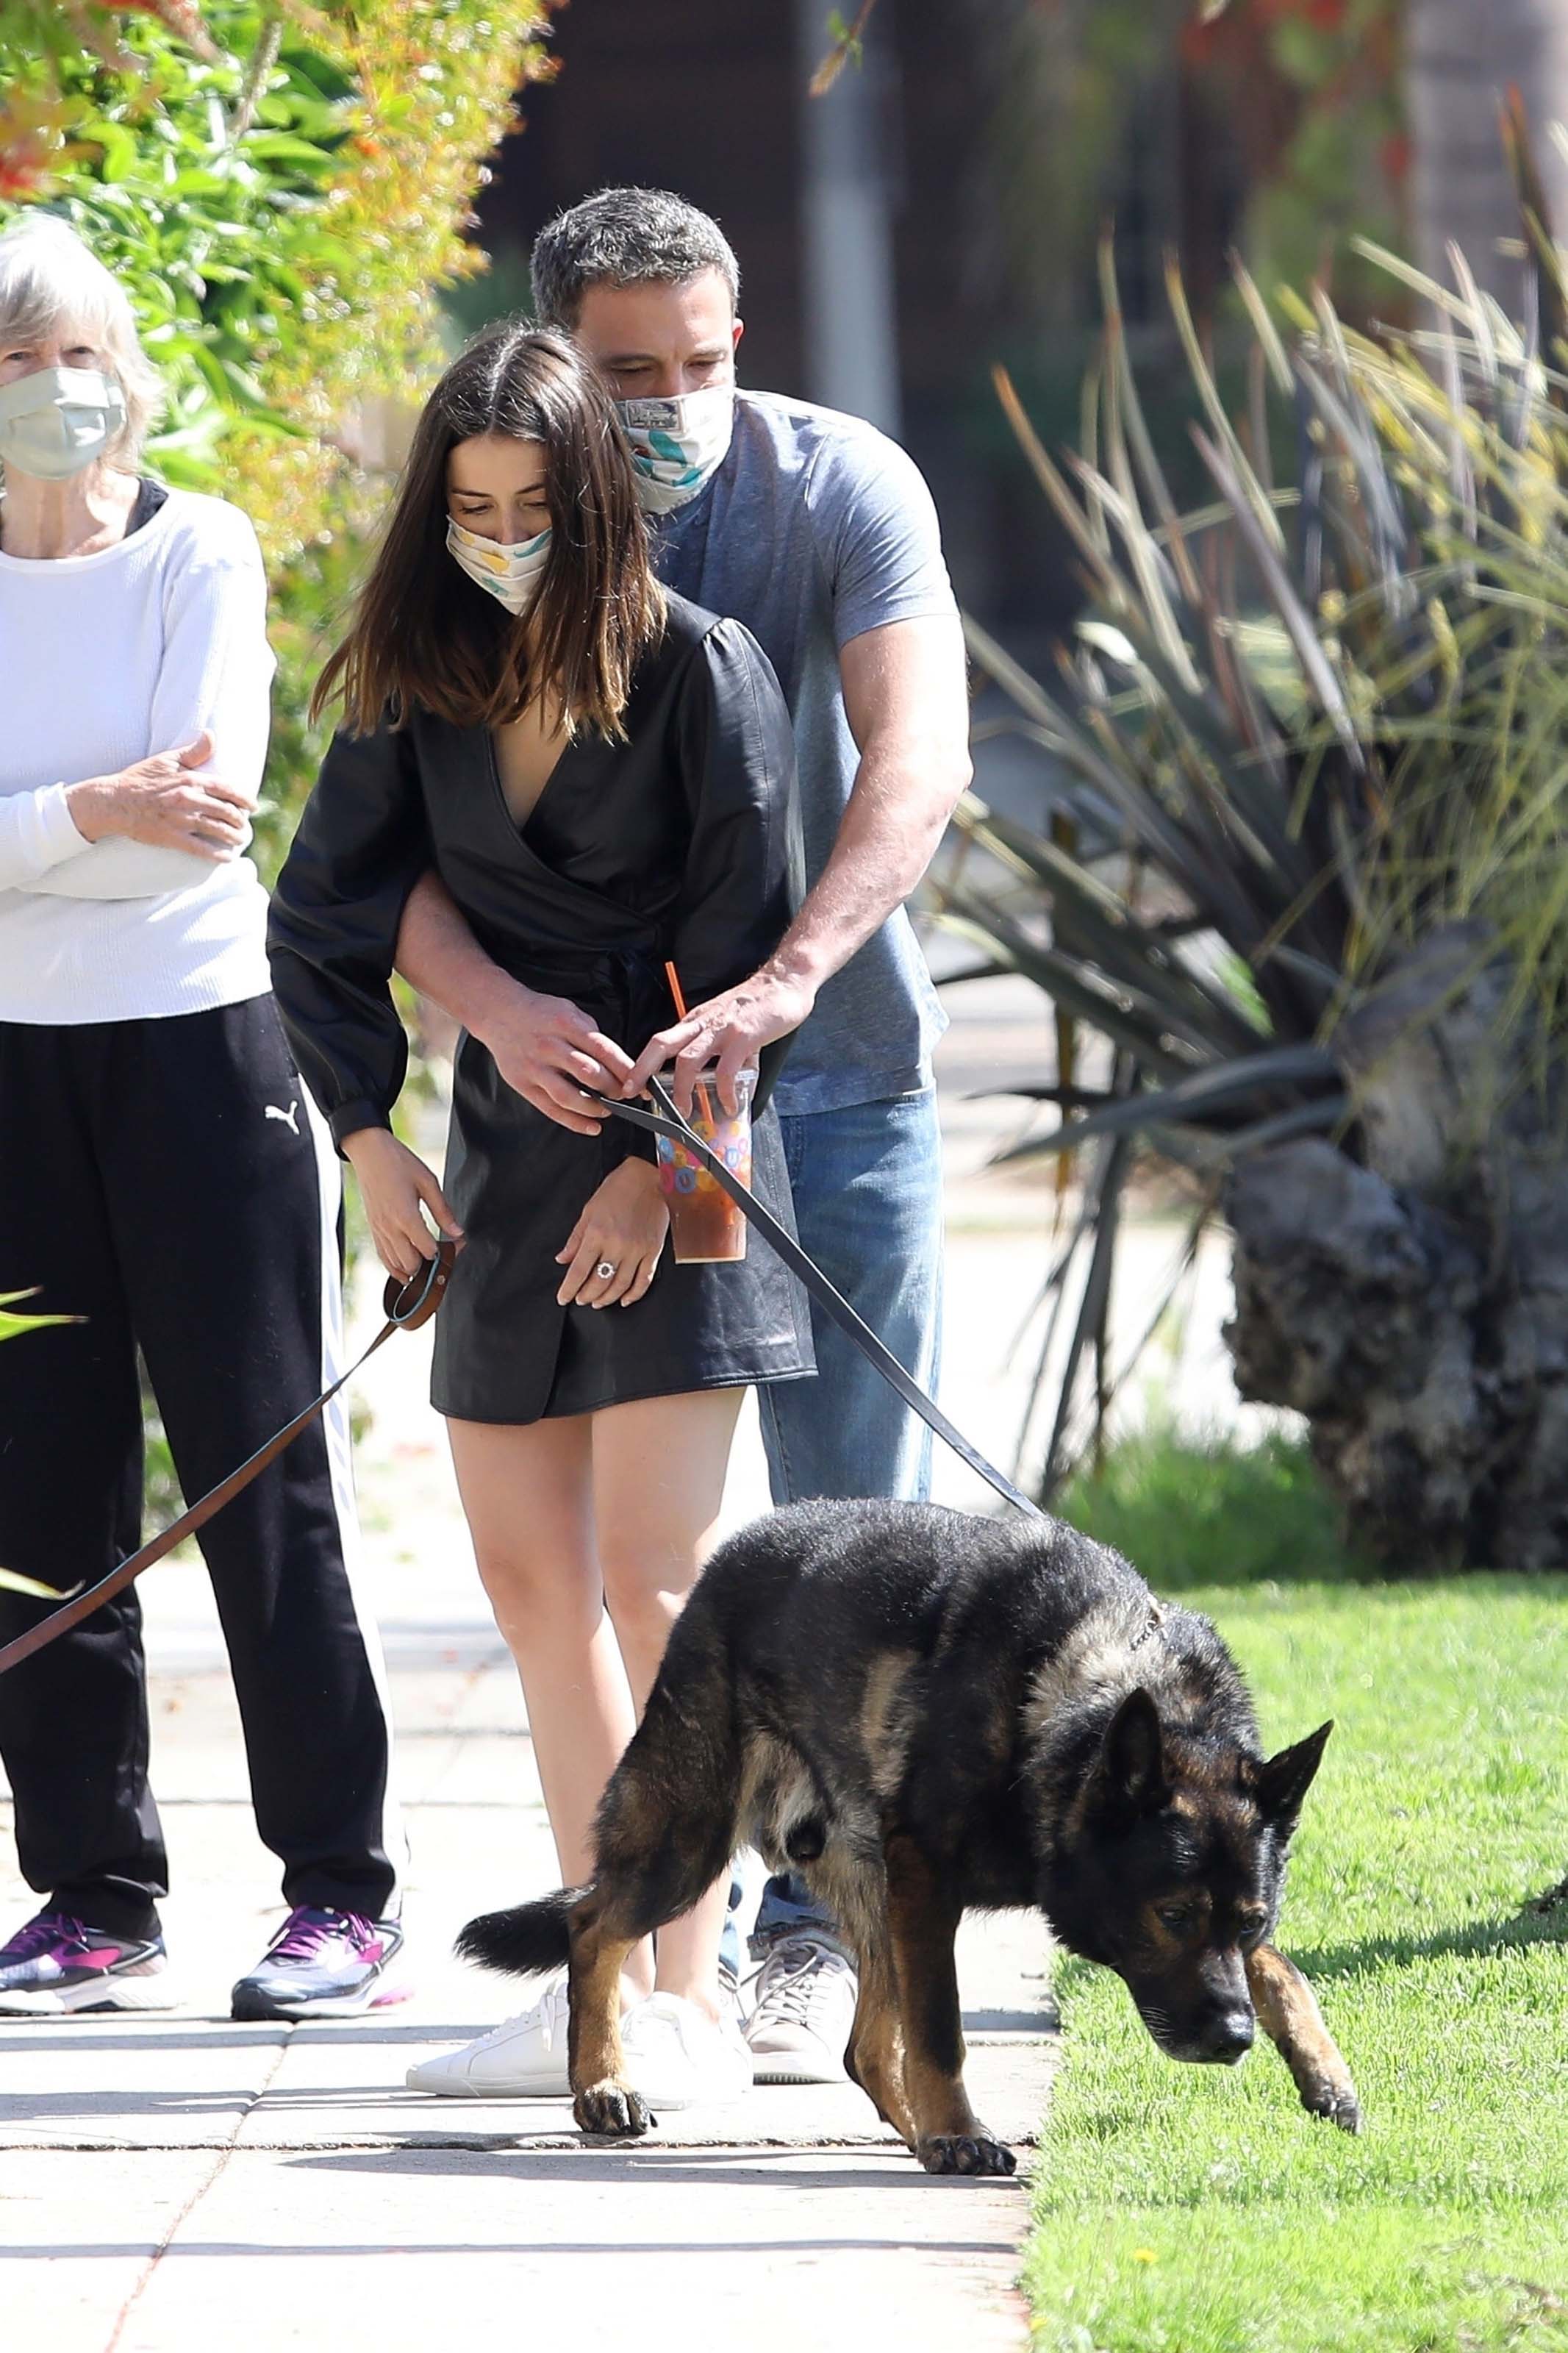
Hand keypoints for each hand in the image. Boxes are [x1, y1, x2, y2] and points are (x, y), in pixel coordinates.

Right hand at [66, 732, 254, 861]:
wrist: (114, 801)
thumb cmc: (140, 779)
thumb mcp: (166, 760)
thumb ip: (192, 751)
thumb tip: (211, 735)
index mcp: (191, 779)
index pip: (227, 790)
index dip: (244, 800)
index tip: (253, 807)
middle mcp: (189, 799)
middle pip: (226, 812)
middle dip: (240, 821)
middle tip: (245, 826)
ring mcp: (181, 819)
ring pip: (218, 830)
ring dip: (234, 837)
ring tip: (240, 840)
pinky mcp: (172, 837)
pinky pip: (201, 848)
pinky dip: (217, 855)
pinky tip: (227, 858)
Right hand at [342, 1127, 463, 1280]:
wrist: (369, 1152)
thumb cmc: (398, 1163)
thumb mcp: (428, 1182)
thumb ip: (443, 1211)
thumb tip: (457, 1232)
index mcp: (406, 1216)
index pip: (427, 1250)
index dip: (446, 1252)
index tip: (457, 1244)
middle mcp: (390, 1228)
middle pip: (411, 1264)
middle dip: (430, 1264)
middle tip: (444, 1253)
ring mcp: (379, 1230)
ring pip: (396, 1266)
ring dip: (413, 1268)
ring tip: (428, 1261)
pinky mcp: (372, 1229)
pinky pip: (383, 1258)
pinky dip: (396, 1267)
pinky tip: (407, 1268)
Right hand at [472, 979, 636, 1137]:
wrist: (498, 1013)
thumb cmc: (539, 1013)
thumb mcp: (570, 1011)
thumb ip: (591, 1035)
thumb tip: (616, 1062)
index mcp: (566, 1025)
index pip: (604, 1051)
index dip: (626, 1070)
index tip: (641, 1084)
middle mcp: (550, 1046)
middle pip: (590, 1074)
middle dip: (613, 1090)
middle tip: (625, 1096)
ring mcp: (534, 1068)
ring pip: (569, 1096)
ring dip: (595, 1108)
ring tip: (607, 1110)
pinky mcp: (523, 1084)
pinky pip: (551, 1109)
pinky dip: (574, 1122)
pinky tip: (591, 1127)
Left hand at [555, 1157, 667, 1308]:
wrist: (650, 1179)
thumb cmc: (618, 1190)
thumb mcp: (589, 1211)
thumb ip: (575, 1238)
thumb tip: (562, 1259)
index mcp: (597, 1234)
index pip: (578, 1271)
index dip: (568, 1289)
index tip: (563, 1298)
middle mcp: (617, 1245)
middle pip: (599, 1282)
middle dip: (586, 1295)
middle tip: (580, 1299)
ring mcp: (637, 1250)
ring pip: (620, 1285)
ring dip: (606, 1298)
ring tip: (597, 1302)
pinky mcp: (653, 1252)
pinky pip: (643, 1280)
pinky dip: (633, 1294)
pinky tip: (623, 1300)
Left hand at [623, 964, 814, 1113]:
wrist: (784, 981)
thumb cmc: (757, 1004)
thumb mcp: (728, 1024)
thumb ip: (721, 1052)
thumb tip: (724, 1086)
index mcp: (695, 1021)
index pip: (660, 1041)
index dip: (643, 1063)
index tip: (634, 1084)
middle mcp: (702, 1023)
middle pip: (661, 1045)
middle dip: (643, 1070)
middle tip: (633, 1093)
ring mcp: (721, 1030)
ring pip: (688, 1060)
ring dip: (681, 1090)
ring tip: (683, 1112)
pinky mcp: (742, 1037)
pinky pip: (726, 1071)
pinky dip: (725, 1092)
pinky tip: (729, 1105)